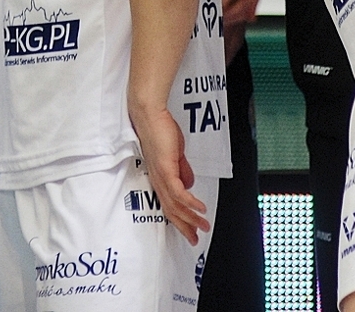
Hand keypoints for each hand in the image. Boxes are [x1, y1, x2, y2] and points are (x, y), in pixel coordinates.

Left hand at [129, 106, 207, 244]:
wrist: (150, 115)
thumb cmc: (161, 130)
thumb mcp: (175, 155)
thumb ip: (182, 170)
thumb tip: (189, 184)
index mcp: (160, 178)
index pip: (169, 205)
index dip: (180, 220)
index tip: (190, 230)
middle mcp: (158, 180)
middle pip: (171, 210)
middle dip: (185, 226)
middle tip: (195, 238)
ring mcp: (161, 175)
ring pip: (175, 205)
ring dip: (191, 218)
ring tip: (203, 226)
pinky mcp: (166, 169)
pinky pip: (178, 192)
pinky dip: (190, 202)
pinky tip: (200, 209)